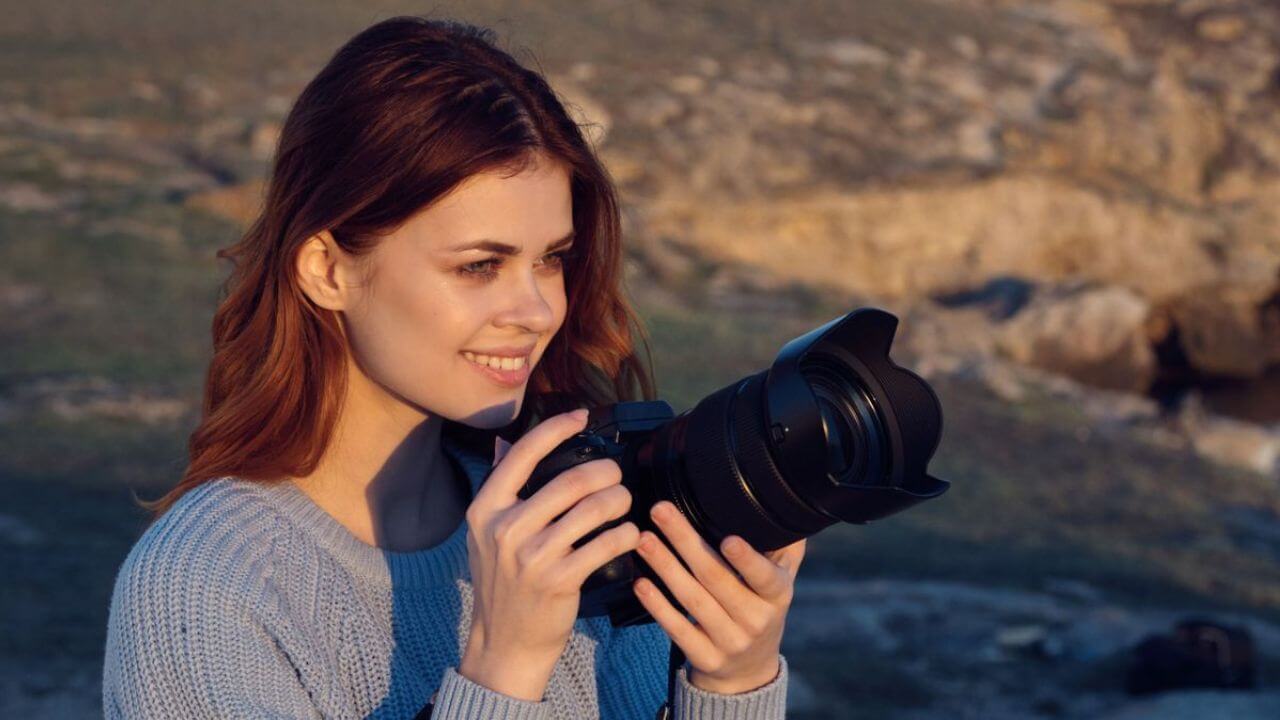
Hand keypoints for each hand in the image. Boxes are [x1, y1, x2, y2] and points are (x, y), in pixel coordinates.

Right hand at [459, 409, 641, 700]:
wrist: (505, 643)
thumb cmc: (502, 582)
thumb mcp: (485, 535)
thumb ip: (498, 489)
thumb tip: (504, 442)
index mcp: (485, 509)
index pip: (524, 454)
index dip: (557, 427)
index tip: (582, 416)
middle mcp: (505, 529)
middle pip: (570, 480)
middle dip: (604, 471)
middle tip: (617, 475)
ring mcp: (532, 557)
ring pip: (593, 509)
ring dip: (619, 500)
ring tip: (624, 501)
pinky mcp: (559, 581)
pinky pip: (605, 545)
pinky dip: (625, 534)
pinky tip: (630, 533)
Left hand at [632, 500, 805, 694]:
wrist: (749, 668)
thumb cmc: (761, 606)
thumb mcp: (780, 579)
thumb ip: (784, 546)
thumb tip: (787, 502)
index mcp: (778, 595)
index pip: (764, 577)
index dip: (747, 560)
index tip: (728, 539)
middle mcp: (756, 620)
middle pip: (716, 578)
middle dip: (685, 541)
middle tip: (660, 511)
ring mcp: (730, 642)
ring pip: (692, 600)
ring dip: (665, 566)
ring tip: (643, 539)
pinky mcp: (705, 658)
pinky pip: (678, 630)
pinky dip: (657, 606)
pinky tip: (640, 583)